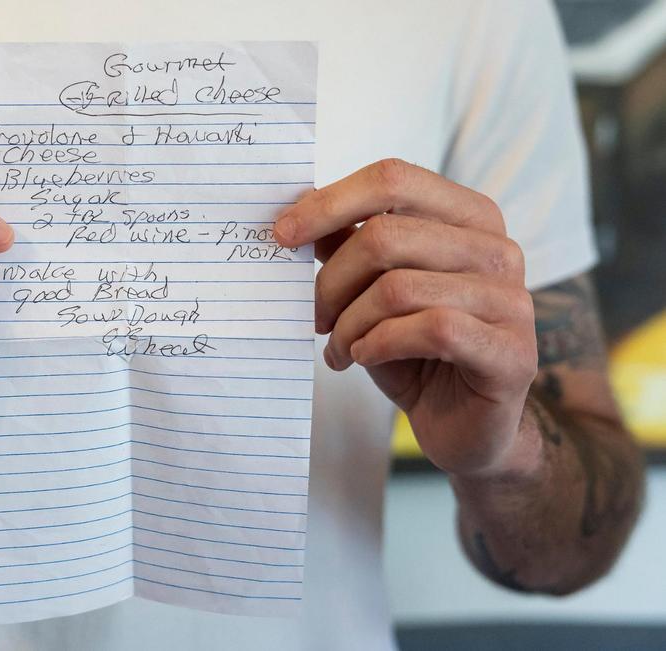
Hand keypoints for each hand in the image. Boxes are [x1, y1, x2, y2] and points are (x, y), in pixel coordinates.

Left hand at [274, 159, 538, 477]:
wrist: (461, 427)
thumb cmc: (413, 351)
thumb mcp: (371, 291)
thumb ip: (347, 245)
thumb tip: (297, 209)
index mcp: (468, 217)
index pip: (393, 179)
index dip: (330, 202)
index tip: (282, 234)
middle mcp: (497, 250)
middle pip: (385, 235)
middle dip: (332, 282)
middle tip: (313, 317)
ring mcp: (512, 300)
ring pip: (398, 288)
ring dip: (349, 324)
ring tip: (338, 348)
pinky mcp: (512, 352)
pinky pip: (430, 329)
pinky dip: (380, 345)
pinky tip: (366, 358)